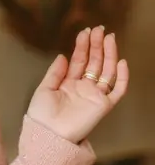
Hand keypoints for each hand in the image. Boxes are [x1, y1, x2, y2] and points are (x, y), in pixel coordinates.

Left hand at [27, 26, 128, 143]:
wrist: (48, 135)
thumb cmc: (42, 115)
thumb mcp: (44, 89)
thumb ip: (55, 72)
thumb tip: (63, 55)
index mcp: (69, 84)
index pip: (79, 61)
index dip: (82, 46)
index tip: (85, 32)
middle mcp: (84, 88)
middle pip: (94, 63)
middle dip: (97, 45)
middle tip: (99, 29)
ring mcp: (95, 96)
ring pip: (106, 71)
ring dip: (109, 54)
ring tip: (108, 37)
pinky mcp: (103, 106)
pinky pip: (117, 91)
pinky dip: (122, 77)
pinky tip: (121, 62)